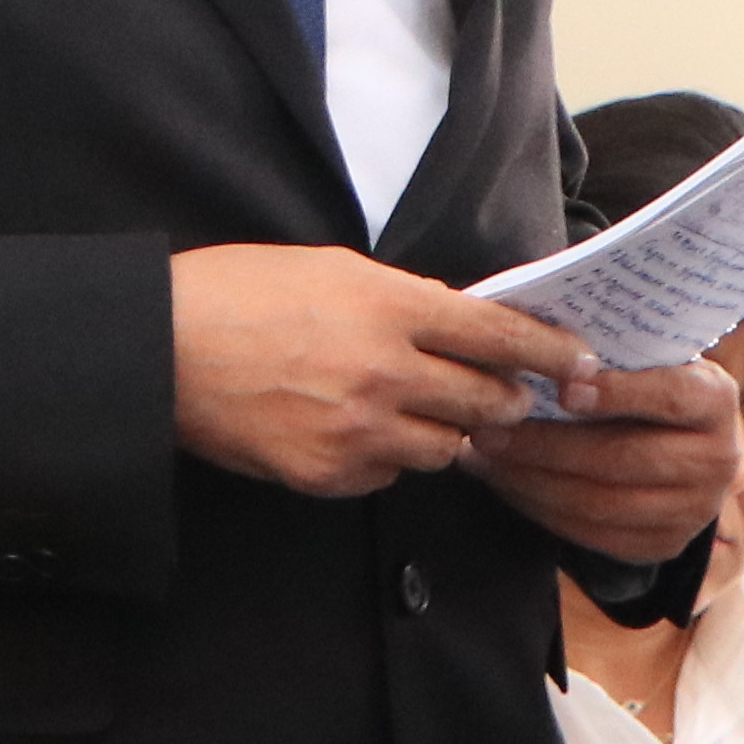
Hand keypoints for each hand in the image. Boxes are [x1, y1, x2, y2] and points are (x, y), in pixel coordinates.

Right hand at [173, 245, 588, 497]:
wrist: (163, 349)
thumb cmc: (239, 291)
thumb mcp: (331, 269)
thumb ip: (402, 299)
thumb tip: (456, 322)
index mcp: (390, 306)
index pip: (497, 333)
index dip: (548, 350)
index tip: (580, 361)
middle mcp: (385, 372)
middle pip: (485, 400)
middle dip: (508, 400)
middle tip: (514, 398)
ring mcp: (358, 430)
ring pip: (443, 448)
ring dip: (445, 431)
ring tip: (423, 413)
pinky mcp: (327, 474)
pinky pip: (388, 475)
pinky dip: (388, 458)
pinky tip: (358, 432)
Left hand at [463, 350, 737, 563]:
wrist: (683, 444)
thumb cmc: (644, 383)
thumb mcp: (644, 358)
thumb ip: (608, 352)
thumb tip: (532, 336)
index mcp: (715, 399)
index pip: (671, 397)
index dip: (618, 394)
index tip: (562, 389)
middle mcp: (718, 460)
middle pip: (624, 458)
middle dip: (545, 446)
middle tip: (487, 430)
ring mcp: (694, 510)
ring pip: (601, 504)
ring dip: (531, 482)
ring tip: (483, 459)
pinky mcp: (664, 545)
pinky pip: (594, 535)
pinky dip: (541, 511)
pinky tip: (505, 484)